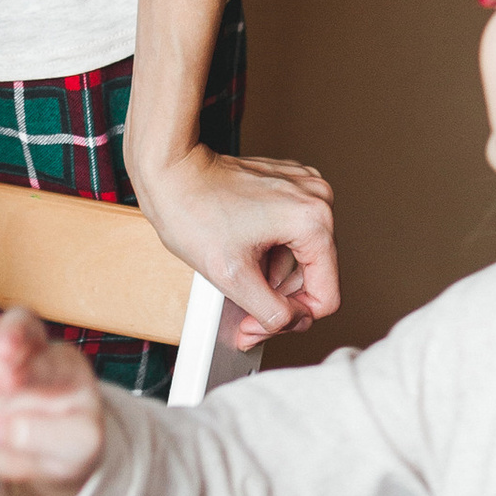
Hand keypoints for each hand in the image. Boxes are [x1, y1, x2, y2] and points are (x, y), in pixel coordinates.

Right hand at [0, 296, 106, 495]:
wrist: (44, 453)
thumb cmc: (68, 440)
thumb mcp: (80, 447)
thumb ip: (50, 437)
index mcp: (63, 367)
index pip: (47, 360)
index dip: (29, 368)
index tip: (11, 383)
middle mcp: (27, 350)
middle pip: (19, 320)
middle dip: (8, 332)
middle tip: (0, 352)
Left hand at [129, 145, 337, 350]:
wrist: (170, 171)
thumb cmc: (191, 211)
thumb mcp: (232, 277)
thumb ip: (272, 312)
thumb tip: (293, 323)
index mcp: (313, 221)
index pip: (326, 296)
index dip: (292, 320)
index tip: (256, 324)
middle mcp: (319, 200)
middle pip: (314, 277)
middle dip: (277, 296)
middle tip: (240, 304)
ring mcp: (306, 189)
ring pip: (302, 259)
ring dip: (270, 274)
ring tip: (236, 264)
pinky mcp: (290, 187)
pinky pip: (292, 236)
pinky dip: (269, 251)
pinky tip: (242, 246)